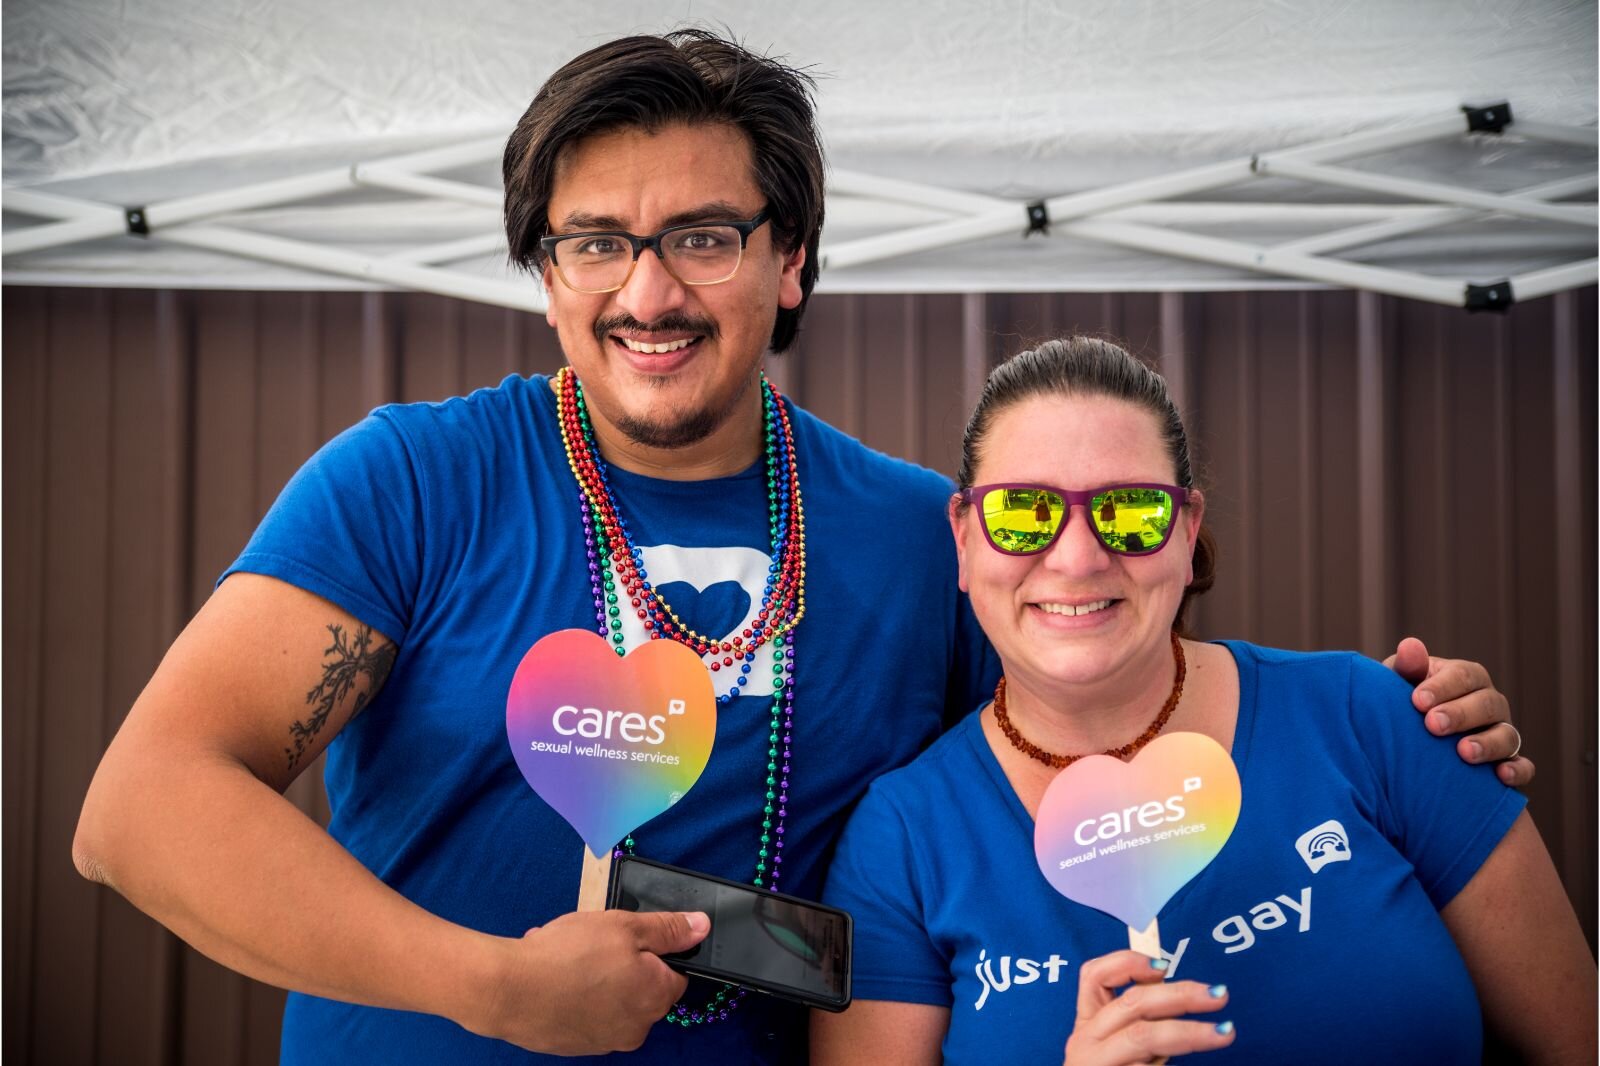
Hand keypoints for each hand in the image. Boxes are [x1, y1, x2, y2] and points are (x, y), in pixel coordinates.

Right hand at [467, 909, 707, 1054]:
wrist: (510, 990)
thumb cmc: (569, 955)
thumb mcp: (625, 926)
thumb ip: (669, 928)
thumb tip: (702, 926)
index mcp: (656, 997)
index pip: (675, 974)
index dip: (655, 951)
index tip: (629, 939)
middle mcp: (636, 1028)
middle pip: (642, 989)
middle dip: (623, 965)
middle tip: (594, 944)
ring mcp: (605, 1041)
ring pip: (611, 1001)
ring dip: (596, 980)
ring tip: (567, 957)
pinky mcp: (576, 1046)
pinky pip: (585, 1014)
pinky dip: (575, 996)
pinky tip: (555, 977)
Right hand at [1062, 951, 1233, 1065]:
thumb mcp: (1120, 1050)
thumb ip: (1140, 1024)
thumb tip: (1186, 994)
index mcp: (1087, 1026)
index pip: (1093, 975)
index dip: (1127, 962)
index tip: (1164, 965)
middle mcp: (1085, 1043)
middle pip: (1132, 1003)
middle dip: (1180, 994)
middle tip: (1219, 995)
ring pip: (1144, 1036)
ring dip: (1190, 1031)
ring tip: (1224, 1033)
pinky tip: (1199, 1061)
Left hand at [1385, 637, 1533, 786]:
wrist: (1409, 740)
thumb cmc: (1406, 704)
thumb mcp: (1400, 683)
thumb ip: (1406, 667)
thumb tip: (1409, 645)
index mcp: (1467, 678)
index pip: (1462, 675)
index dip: (1442, 686)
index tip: (1417, 700)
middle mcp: (1490, 702)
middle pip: (1486, 704)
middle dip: (1460, 714)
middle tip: (1432, 725)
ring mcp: (1502, 732)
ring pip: (1507, 735)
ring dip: (1488, 744)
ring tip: (1464, 752)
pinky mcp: (1509, 762)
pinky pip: (1524, 767)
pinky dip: (1517, 770)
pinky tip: (1501, 776)